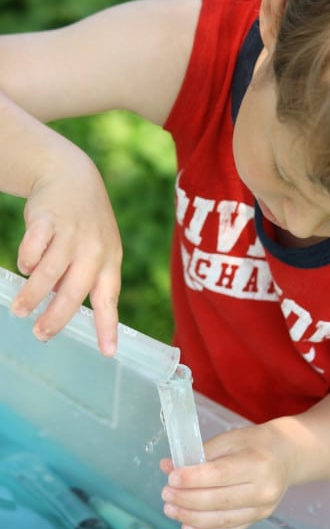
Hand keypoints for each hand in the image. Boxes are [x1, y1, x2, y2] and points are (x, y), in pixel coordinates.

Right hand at [11, 139, 121, 355]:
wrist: (72, 176)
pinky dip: (27, 261)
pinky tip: (25, 266)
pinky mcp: (48, 220)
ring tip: (20, 310)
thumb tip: (61, 308)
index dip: (108, 327)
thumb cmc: (86, 223)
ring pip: (50, 273)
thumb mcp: (98, 248)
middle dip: (56, 318)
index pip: (110, 299)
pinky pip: (33, 248)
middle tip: (41, 334)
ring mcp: (72, 233)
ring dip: (33, 295)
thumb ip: (85, 278)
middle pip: (75, 292)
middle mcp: (94, 249)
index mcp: (110, 260)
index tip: (108, 352)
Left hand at [160, 422, 293, 528]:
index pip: (219, 474)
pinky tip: (187, 526)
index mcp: (257, 462)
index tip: (172, 477)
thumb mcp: (230, 439)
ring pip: (221, 519)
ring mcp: (262, 508)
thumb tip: (169, 466)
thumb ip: (200, 453)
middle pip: (218, 500)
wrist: (287, 454)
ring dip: (191, 517)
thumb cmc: (256, 442)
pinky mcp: (259, 519)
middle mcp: (263, 489)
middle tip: (166, 494)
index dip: (193, 478)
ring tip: (170, 509)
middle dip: (186, 499)